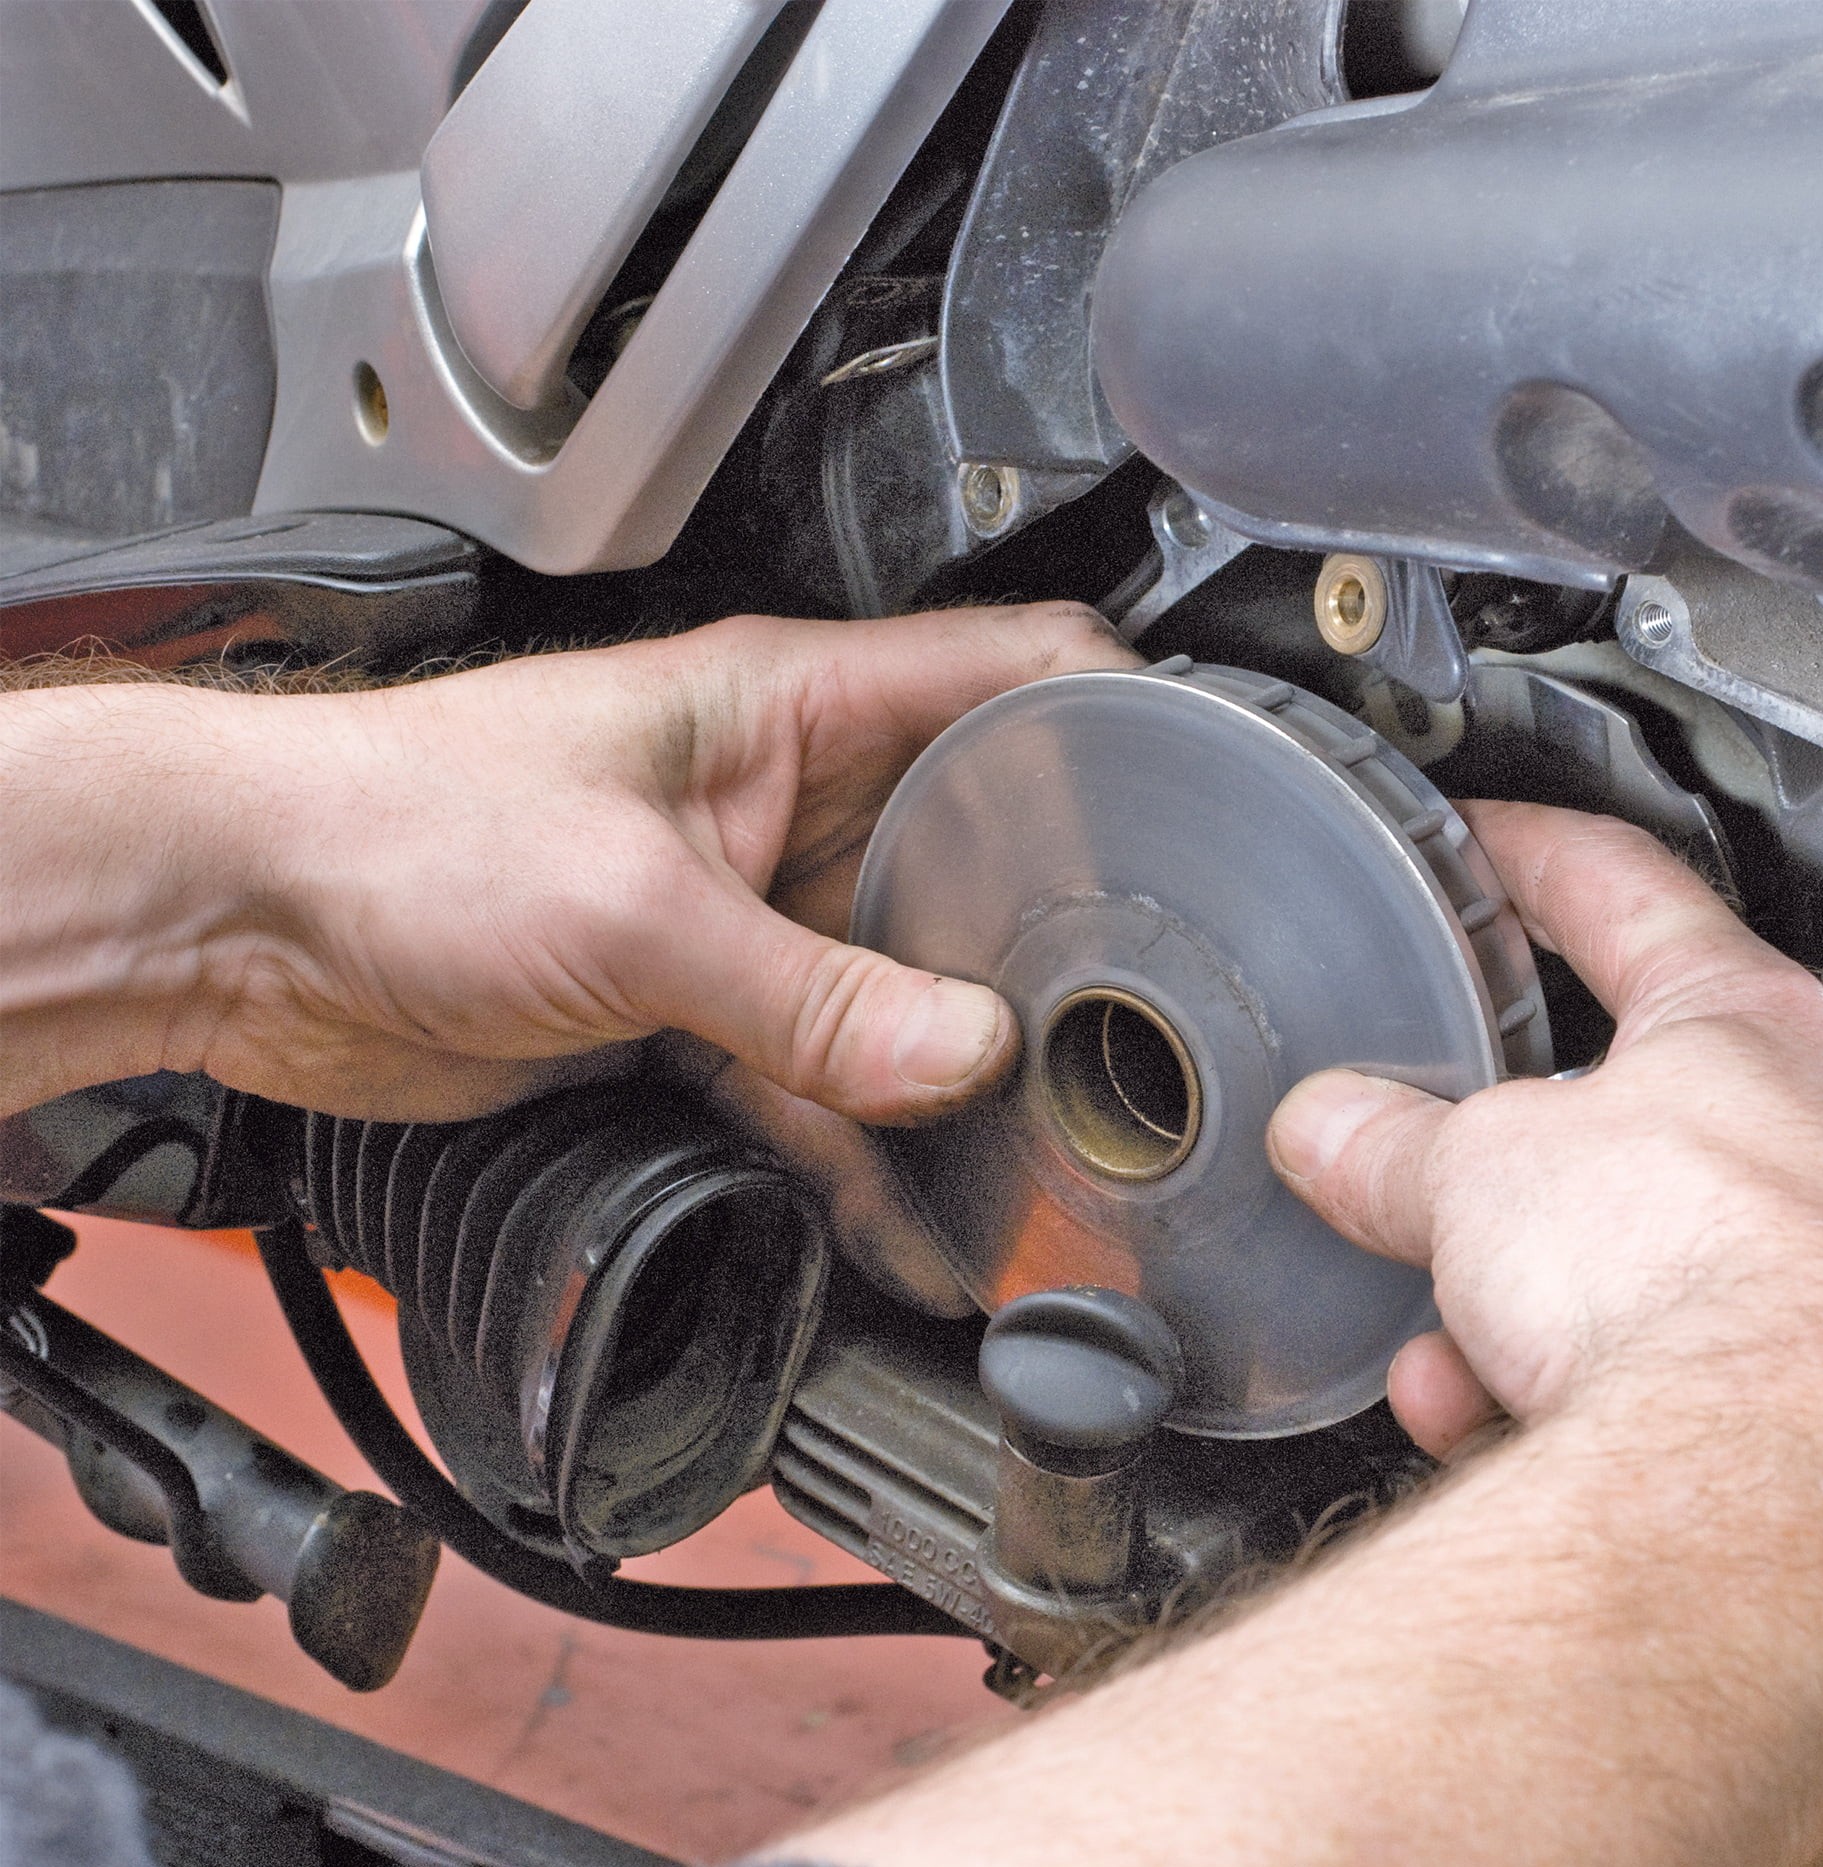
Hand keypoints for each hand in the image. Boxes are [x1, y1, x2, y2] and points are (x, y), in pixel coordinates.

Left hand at [7, 603, 1137, 1124]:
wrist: (242, 930)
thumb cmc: (399, 826)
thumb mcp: (639, 908)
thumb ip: (812, 997)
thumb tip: (962, 1055)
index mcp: (791, 705)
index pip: (1006, 673)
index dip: (1120, 716)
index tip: (1211, 792)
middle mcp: (787, 800)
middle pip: (975, 857)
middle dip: (1050, 938)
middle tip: (1138, 1020)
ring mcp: (747, 911)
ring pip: (898, 993)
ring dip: (953, 1072)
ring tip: (1041, 1152)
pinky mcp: (695, 1011)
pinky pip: (813, 1083)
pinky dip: (858, 1149)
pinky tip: (909, 1217)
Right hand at [1267, 801, 1822, 1459]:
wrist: (1788, 1488)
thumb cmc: (1694, 1276)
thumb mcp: (1477, 1170)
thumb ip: (1391, 1142)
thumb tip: (1334, 1130)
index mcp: (1746, 1019)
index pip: (1621, 885)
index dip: (1527, 852)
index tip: (1480, 840)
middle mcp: (1817, 1138)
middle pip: (1623, 1107)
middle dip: (1501, 1154)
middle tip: (1420, 1156)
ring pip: (1631, 1268)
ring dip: (1514, 1305)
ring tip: (1443, 1339)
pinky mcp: (1814, 1410)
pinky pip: (1654, 1383)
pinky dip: (1561, 1396)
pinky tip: (1491, 1416)